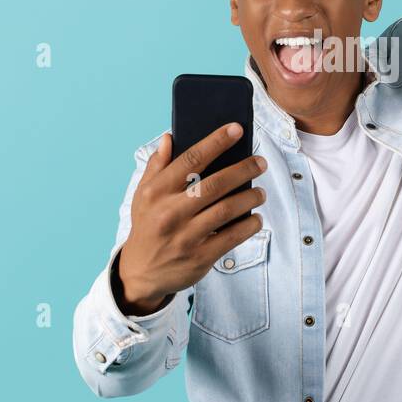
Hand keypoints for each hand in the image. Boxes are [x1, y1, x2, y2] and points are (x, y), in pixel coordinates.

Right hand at [115, 123, 266, 315]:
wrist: (140, 272)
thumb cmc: (147, 226)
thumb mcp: (143, 195)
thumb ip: (157, 166)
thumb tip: (170, 137)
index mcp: (156, 192)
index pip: (191, 159)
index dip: (216, 141)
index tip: (237, 129)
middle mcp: (170, 212)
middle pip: (215, 184)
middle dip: (243, 169)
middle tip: (260, 162)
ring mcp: (185, 236)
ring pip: (227, 210)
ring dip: (250, 197)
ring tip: (260, 192)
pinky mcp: (200, 257)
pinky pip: (232, 237)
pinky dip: (249, 225)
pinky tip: (255, 218)